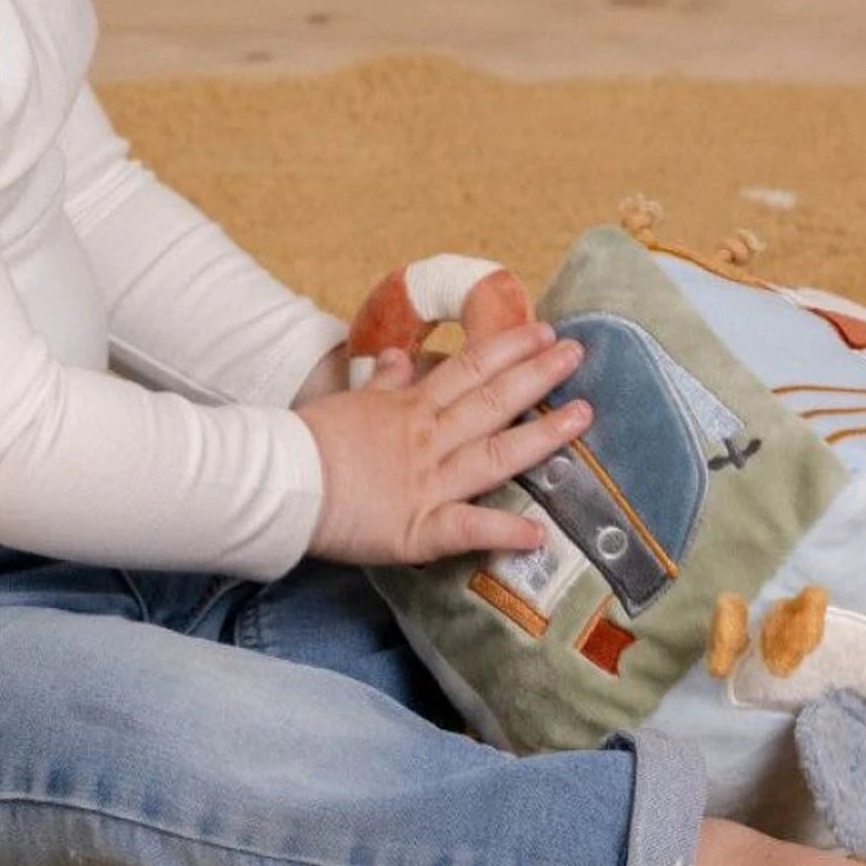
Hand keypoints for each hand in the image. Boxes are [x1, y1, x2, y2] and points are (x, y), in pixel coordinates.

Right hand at [296, 322, 589, 565]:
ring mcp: (429, 482)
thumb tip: (394, 355)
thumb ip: (379, 383)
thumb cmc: (306, 441)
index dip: (508, 350)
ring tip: (583, 417)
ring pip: (495, 455)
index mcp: (410, 409)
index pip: (468, 370)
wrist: (282, 482)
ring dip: (543, 437)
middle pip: (492, 401)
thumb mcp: (346, 401)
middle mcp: (428, 439)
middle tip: (578, 353)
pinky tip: (538, 533)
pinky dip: (503, 532)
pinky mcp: (420, 527)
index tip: (543, 332)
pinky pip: (467, 528)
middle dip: (538, 375)